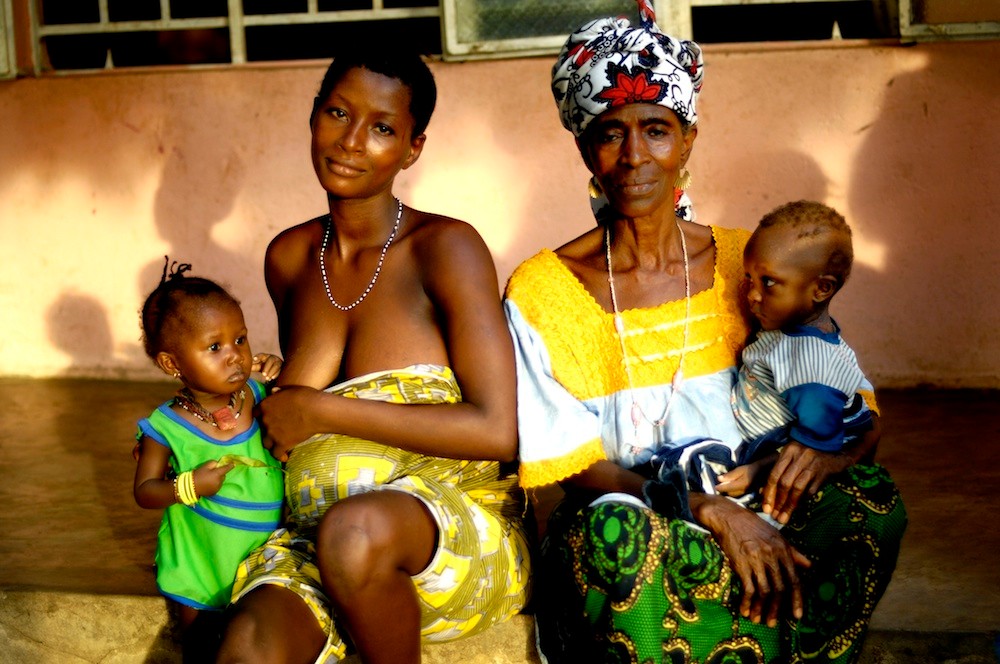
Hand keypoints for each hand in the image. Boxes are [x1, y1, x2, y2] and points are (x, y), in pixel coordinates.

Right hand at [192, 459, 233, 497]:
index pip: (226, 469)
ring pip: (221, 481)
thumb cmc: (198, 474)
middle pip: (223, 476)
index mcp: (217, 474)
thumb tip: (219, 464)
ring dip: (218, 479)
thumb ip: (214, 463)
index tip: (233, 464)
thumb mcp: (205, 466)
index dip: (230, 466)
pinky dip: (215, 484)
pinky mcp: (215, 492)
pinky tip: (208, 484)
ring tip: (209, 479)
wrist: (191, 486)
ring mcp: (217, 488)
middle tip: (212, 473)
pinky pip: (218, 486)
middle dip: (220, 473)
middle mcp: (219, 482)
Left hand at [252, 353, 282, 382]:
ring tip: (267, 378)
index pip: (261, 355)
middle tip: (263, 374)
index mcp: (265, 356)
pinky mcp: (281, 367)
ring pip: (276, 366)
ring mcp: (278, 362)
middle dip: (267, 367)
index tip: (254, 359)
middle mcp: (272, 358)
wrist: (273, 369)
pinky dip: (276, 374)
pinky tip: (272, 378)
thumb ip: (253, 367)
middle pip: (270, 360)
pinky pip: (280, 370)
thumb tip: (247, 368)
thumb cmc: (263, 366)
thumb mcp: (258, 366)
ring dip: (272, 372)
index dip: (258, 357)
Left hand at [257, 385, 321, 461]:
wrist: (315, 411)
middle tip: (278, 431)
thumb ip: (280, 392)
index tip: (267, 418)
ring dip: (272, 443)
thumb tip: (273, 391)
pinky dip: (280, 456)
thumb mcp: (291, 390)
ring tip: (280, 444)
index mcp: (265, 405)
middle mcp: (265, 420)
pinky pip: (276, 453)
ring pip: (266, 443)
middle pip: (262, 429)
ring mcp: (272, 433)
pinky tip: (284, 457)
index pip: (256, 413)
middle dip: (268, 430)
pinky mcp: (282, 444)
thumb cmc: (305, 396)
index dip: (262, 416)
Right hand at [696, 495, 810, 626]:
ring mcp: (756, 560)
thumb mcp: (776, 535)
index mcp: (783, 549)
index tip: (796, 616)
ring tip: (758, 620)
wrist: (728, 516)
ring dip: (761, 609)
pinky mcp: (741, 563)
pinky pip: (748, 588)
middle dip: (776, 609)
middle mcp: (772, 555)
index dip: (796, 600)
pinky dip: (747, 602)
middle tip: (772, 623)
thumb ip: (793, 552)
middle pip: (779, 589)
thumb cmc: (753, 526)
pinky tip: (744, 610)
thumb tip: (809, 566)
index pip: (794, 579)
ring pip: (764, 591)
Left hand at [715, 455, 773, 496]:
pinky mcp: (749, 494)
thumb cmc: (752, 468)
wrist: (766, 471)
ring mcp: (747, 493)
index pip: (727, 489)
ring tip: (724, 488)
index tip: (714, 486)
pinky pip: (738, 495)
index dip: (719, 488)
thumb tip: (718, 479)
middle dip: (723, 491)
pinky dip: (733, 492)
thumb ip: (730, 475)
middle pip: (729, 494)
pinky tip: (732, 489)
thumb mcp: (741, 469)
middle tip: (718, 487)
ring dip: (728, 492)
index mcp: (741, 485)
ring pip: (734, 495)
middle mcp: (743, 491)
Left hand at [762, 441, 852, 524]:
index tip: (766, 507)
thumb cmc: (804, 449)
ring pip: (798, 488)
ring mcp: (812, 466)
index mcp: (788, 452)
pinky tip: (797, 508)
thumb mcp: (790, 453)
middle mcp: (799, 458)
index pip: (774, 475)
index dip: (769, 492)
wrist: (828, 441)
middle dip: (778, 502)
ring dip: (790, 505)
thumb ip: (779, 469)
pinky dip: (803, 500)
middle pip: (785, 483)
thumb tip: (764, 491)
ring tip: (784, 517)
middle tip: (775, 516)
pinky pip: (811, 490)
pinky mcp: (823, 473)